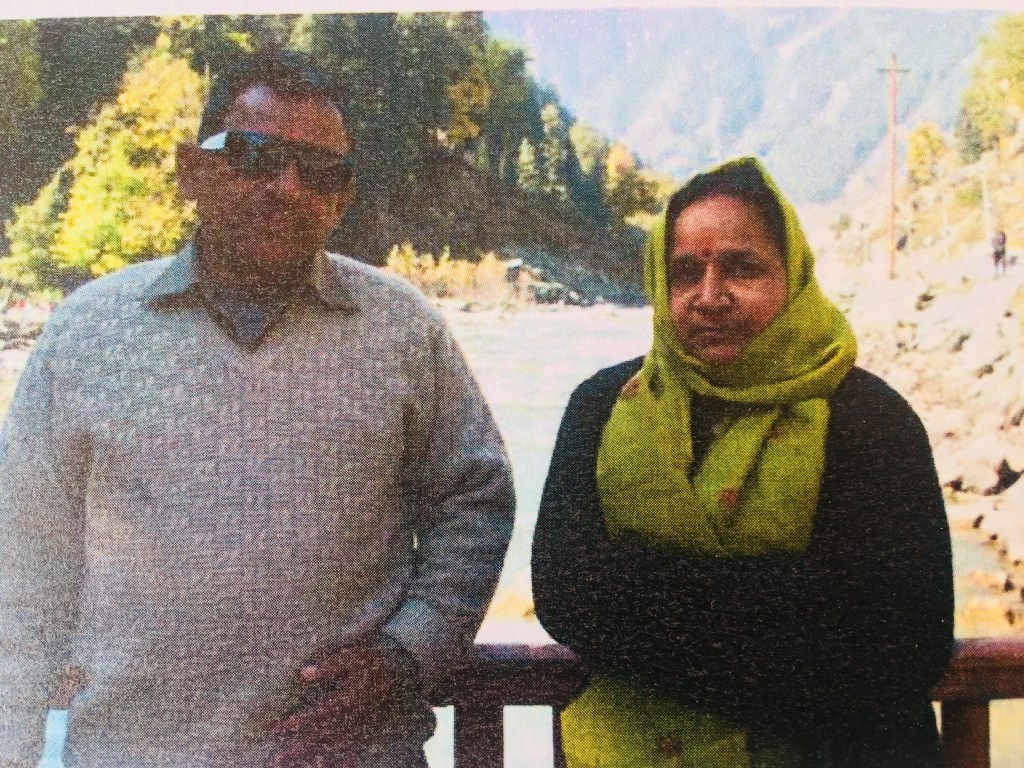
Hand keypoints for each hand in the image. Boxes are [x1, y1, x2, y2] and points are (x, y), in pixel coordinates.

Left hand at [266, 644, 402, 767]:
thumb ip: (330, 666)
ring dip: (313, 759)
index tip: (276, 728)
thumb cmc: (371, 663)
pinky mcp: (363, 733)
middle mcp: (353, 718)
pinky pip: (351, 752)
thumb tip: (304, 673)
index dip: (298, 721)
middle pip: (322, 736)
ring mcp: (359, 728)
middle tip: (276, 760)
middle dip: (298, 749)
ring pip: (333, 748)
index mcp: (349, 699)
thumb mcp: (354, 657)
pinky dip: (342, 762)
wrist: (398, 674)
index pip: (319, 713)